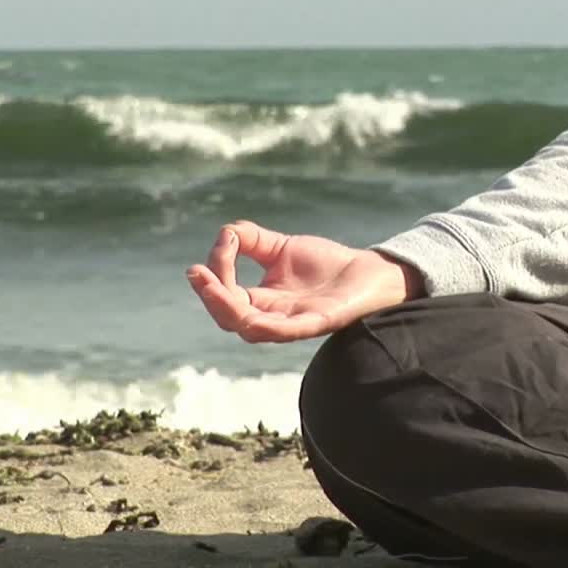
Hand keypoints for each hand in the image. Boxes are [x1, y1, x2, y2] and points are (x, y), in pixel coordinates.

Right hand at [186, 221, 423, 342]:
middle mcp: (272, 317)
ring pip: (250, 329)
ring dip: (227, 309)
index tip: (217, 250)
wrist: (370, 271)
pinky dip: (266, 325)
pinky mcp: (317, 323)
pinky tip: (249, 316)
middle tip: (197, 273)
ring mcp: (294, 323)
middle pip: (230, 318)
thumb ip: (249, 239)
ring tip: (211, 287)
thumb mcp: (280, 247)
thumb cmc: (327, 264)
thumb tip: (224, 235)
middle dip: (210, 297)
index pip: (225, 299)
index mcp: (261, 302)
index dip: (212, 279)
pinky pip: (286, 332)